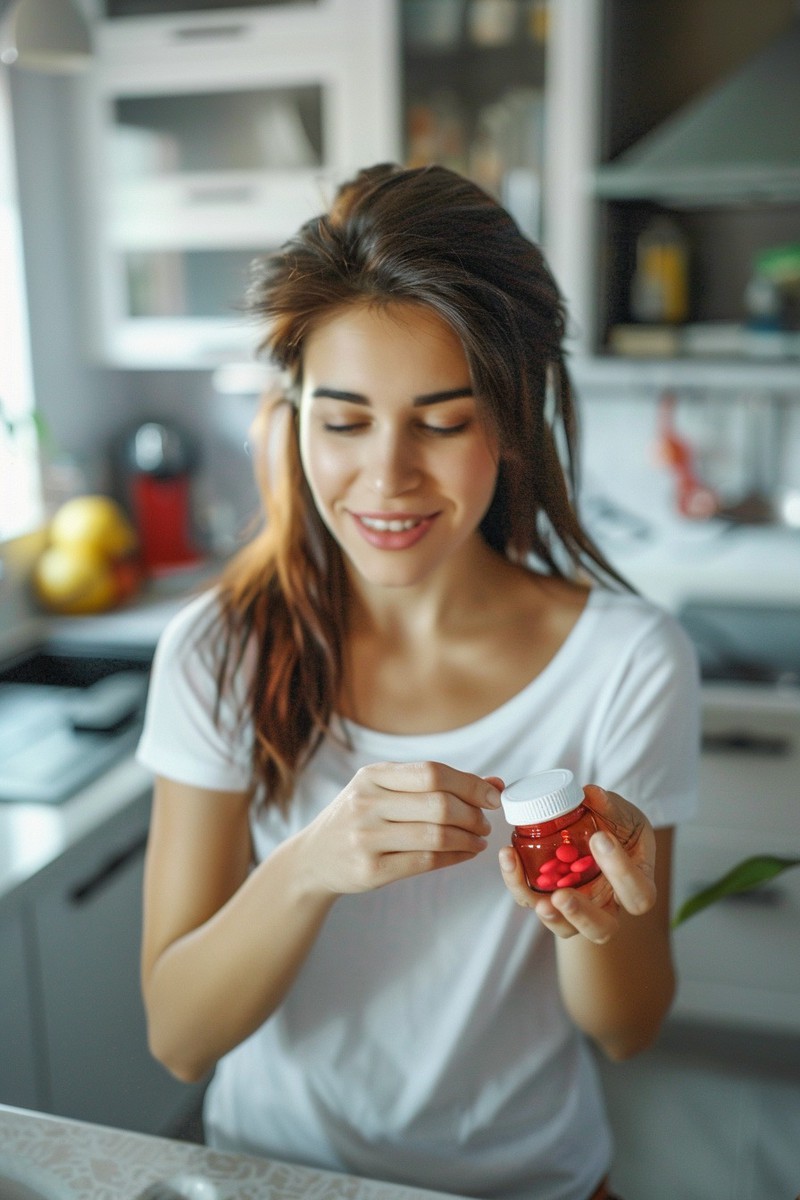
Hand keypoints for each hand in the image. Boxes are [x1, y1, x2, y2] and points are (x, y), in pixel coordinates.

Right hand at [302, 761, 501, 895]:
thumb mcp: (384, 790)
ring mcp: (366, 838)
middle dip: (473, 814)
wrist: (312, 858)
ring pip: (435, 835)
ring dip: (467, 838)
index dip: (470, 784)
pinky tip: (464, 853)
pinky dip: (454, 858)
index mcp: (372, 775)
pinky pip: (425, 862)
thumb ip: (433, 784)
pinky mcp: (370, 870)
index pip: (432, 772)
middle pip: (439, 804)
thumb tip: (494, 783)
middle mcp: (366, 803)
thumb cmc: (357, 818)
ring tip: (477, 839)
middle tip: (484, 822)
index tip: (493, 795)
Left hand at [498, 784, 656, 943]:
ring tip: (535, 900)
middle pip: (601, 929)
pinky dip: (518, 882)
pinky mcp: (550, 899)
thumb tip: (591, 794)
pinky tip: (509, 857)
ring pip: (565, 927)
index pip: (638, 895)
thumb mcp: (622, 813)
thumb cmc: (618, 826)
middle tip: (560, 896)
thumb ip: (610, 807)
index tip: (600, 838)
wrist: (601, 833)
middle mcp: (608, 904)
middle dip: (580, 915)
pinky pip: (533, 899)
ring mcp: (579, 907)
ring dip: (547, 914)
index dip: (622, 873)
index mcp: (636, 885)